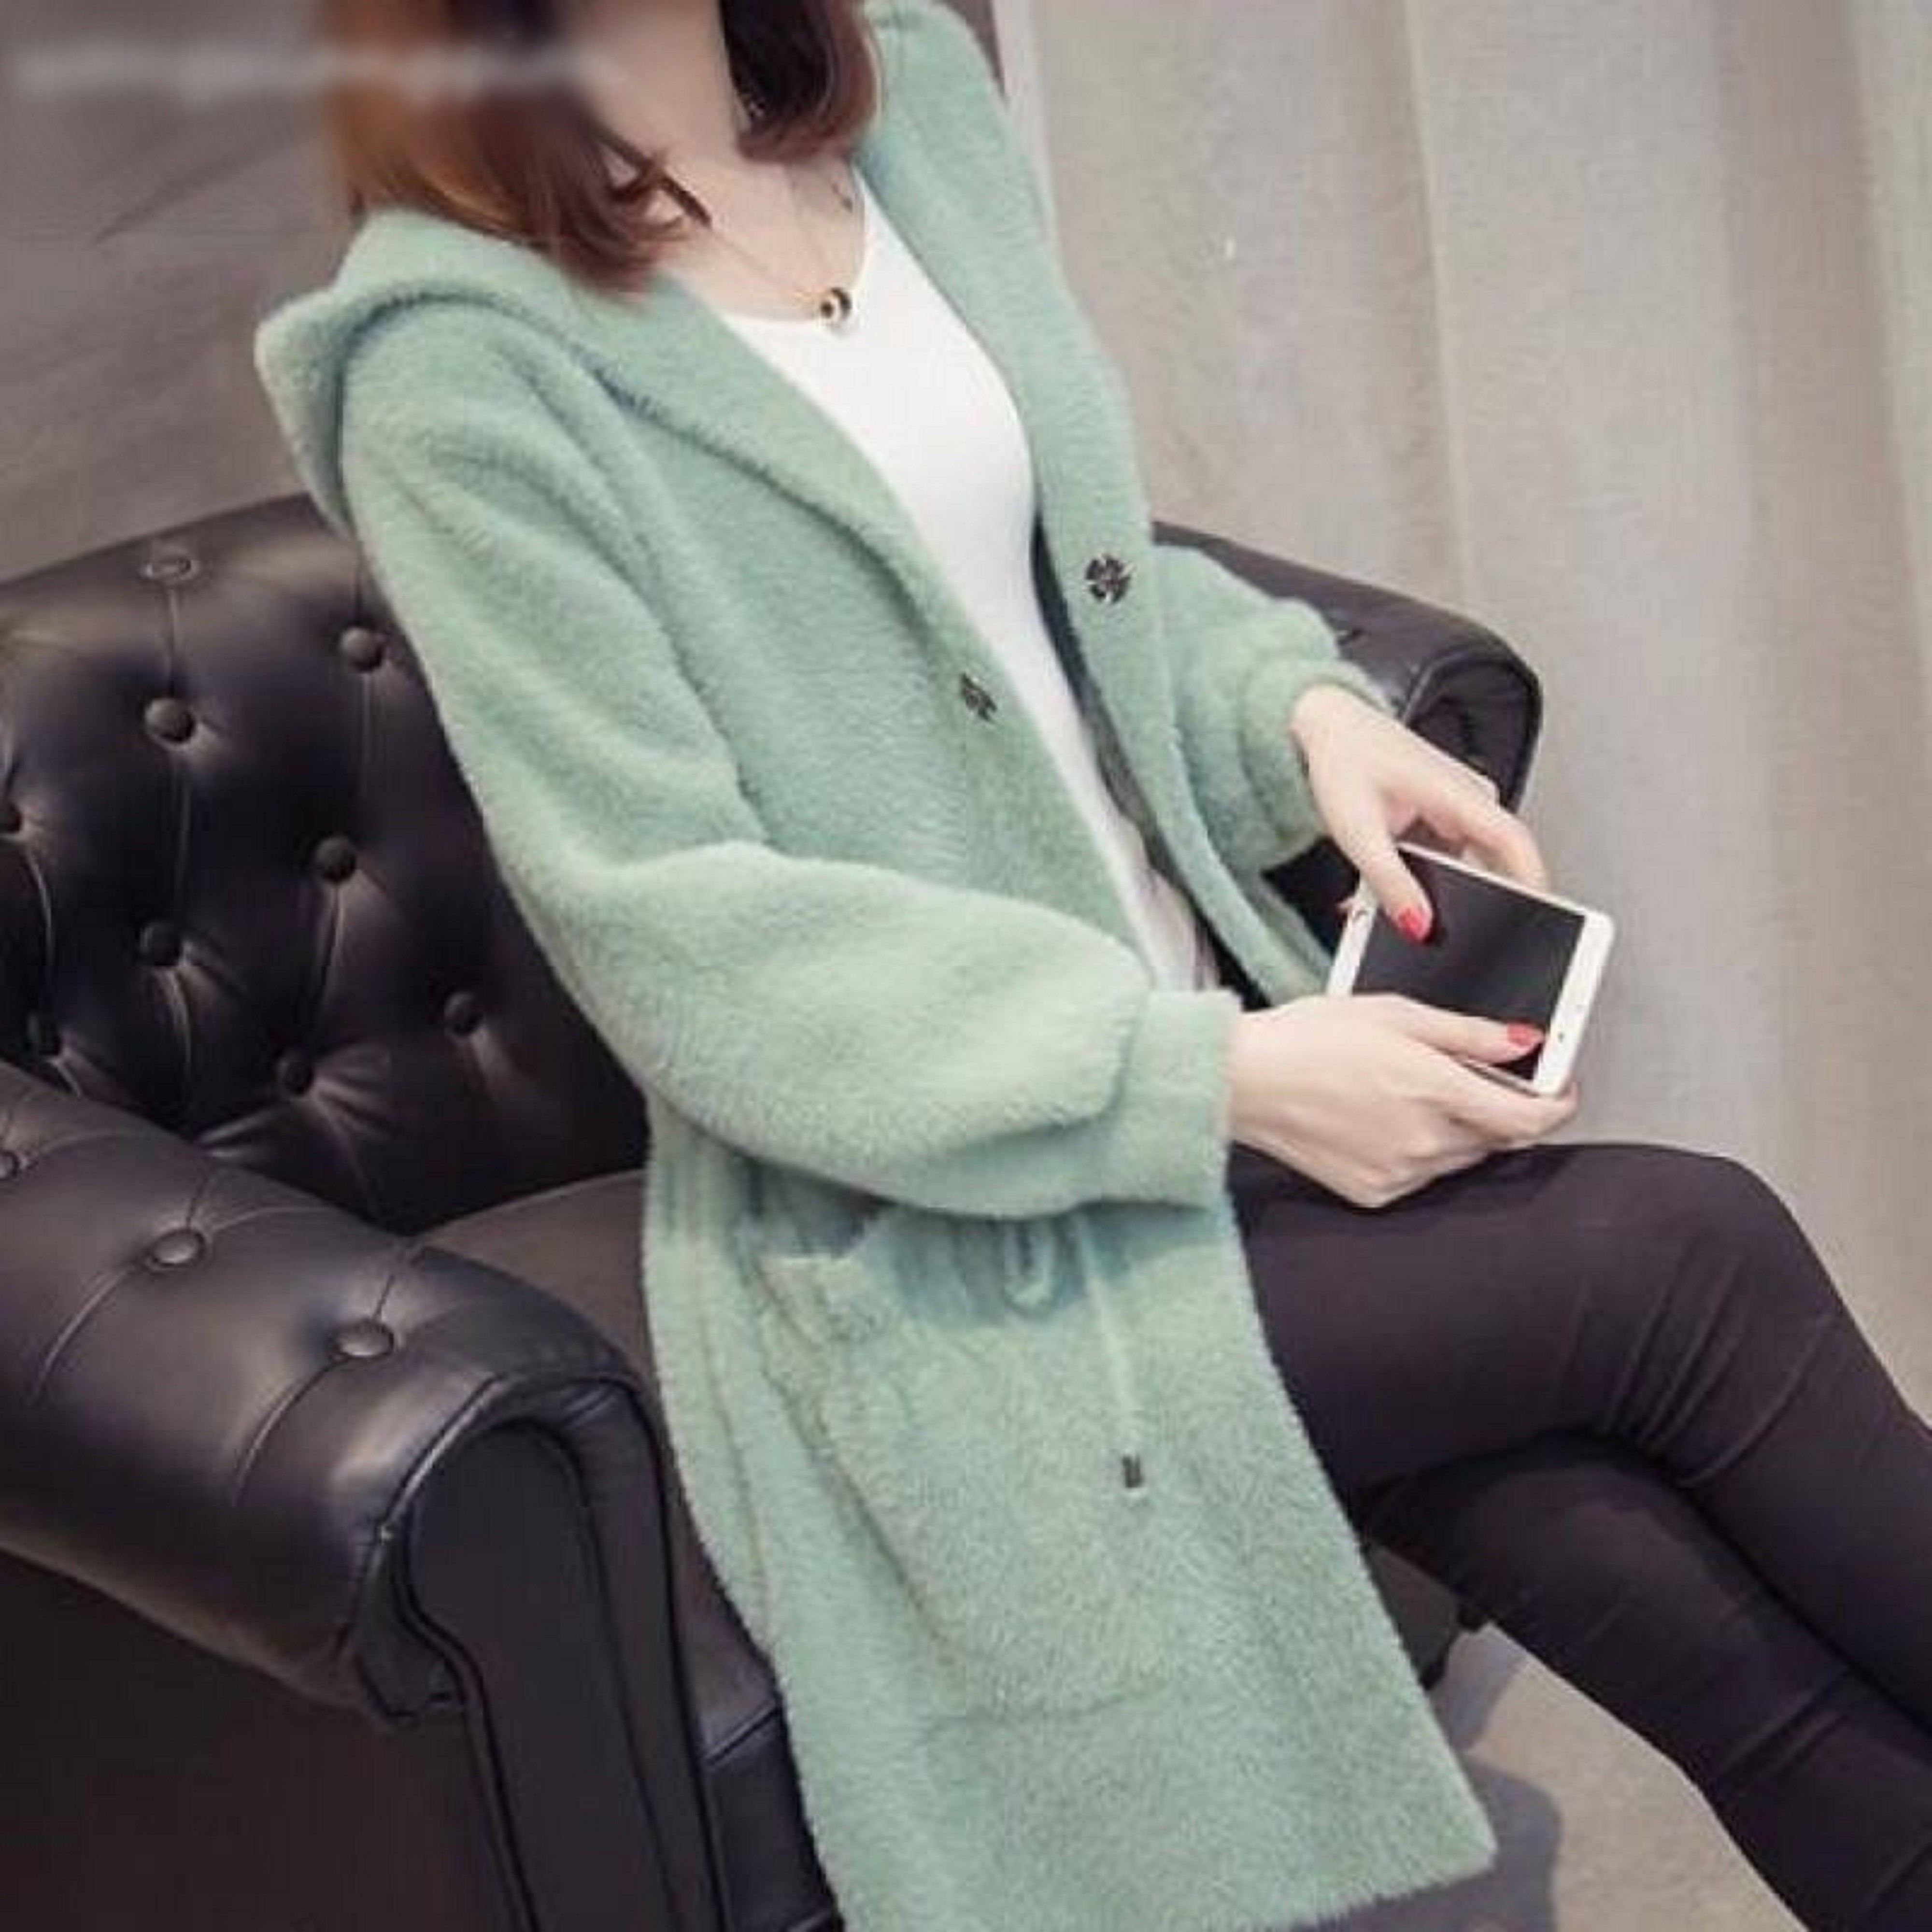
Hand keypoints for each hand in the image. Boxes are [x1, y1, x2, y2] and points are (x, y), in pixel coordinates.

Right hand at [1226, 994, 1577, 1208]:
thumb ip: (1467, 1033)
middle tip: (1472, 1074)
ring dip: (1459, 1128)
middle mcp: (1424, 1141)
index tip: (1561, 1086)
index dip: (1559, 1103)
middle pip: (1498, 1137)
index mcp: (1437, 1091)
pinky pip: (1421, 1175)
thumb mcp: (1395, 1013)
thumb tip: (1522, 1044)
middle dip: (1499, 1107)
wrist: (1242, 1080)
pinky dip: (1420, 1149)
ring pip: (1461, 1157)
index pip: (1532, 1119)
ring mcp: (1399, 1173)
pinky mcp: (1373, 1192)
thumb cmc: (1306, 1038)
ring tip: (1410, 1089)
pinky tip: (1382, 1117)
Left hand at [1289, 684, 1545, 938]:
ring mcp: (1460, 803)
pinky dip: (1429, 874)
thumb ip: (1390, 883)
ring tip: (1406, 908)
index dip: (1530, 882)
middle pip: (1497, 859)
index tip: (1533, 917)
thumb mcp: (1358, 832)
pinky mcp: (1445, 813)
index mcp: (1456, 792)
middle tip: (1448, 929)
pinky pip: (1451, 853)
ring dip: (1444, 890)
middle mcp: (1468, 796)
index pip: (1514, 841)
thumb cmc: (1342, 760)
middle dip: (1477, 901)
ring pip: (1470, 861)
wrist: (1328, 726)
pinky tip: (1400, 887)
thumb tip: (1418, 924)